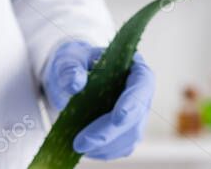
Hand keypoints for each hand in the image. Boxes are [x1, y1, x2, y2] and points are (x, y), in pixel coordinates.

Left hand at [44, 40, 154, 159]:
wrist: (71, 80)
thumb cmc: (75, 65)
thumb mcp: (68, 60)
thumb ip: (70, 69)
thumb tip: (75, 84)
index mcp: (134, 68)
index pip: (142, 83)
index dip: (133, 101)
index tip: (117, 118)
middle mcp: (141, 93)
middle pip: (136, 116)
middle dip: (109, 132)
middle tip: (80, 143)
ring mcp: (137, 114)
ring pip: (130, 136)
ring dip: (105, 146)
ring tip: (78, 145)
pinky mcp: (128, 132)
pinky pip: (122, 147)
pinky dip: (104, 151)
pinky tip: (86, 148)